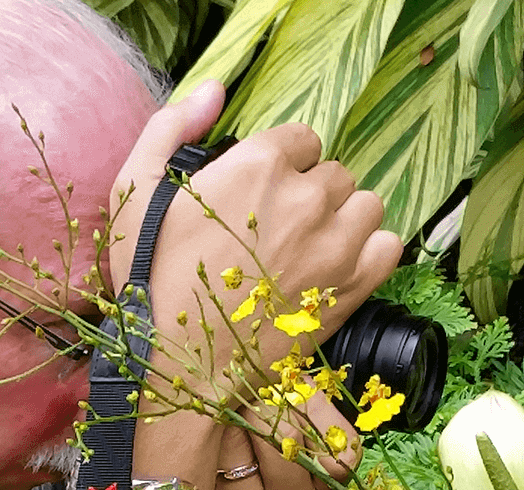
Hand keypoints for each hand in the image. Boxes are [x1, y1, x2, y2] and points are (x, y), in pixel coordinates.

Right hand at [107, 82, 401, 402]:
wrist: (180, 364)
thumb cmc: (151, 280)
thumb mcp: (134, 191)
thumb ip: (171, 127)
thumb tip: (214, 91)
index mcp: (257, 164)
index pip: (301, 140)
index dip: (283, 166)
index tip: (262, 197)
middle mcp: (305, 197)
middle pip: (334, 174)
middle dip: (312, 195)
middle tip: (278, 231)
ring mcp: (334, 244)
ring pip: (365, 205)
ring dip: (344, 221)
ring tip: (310, 249)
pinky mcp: (352, 288)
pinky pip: (388, 247)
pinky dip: (370, 253)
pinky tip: (337, 269)